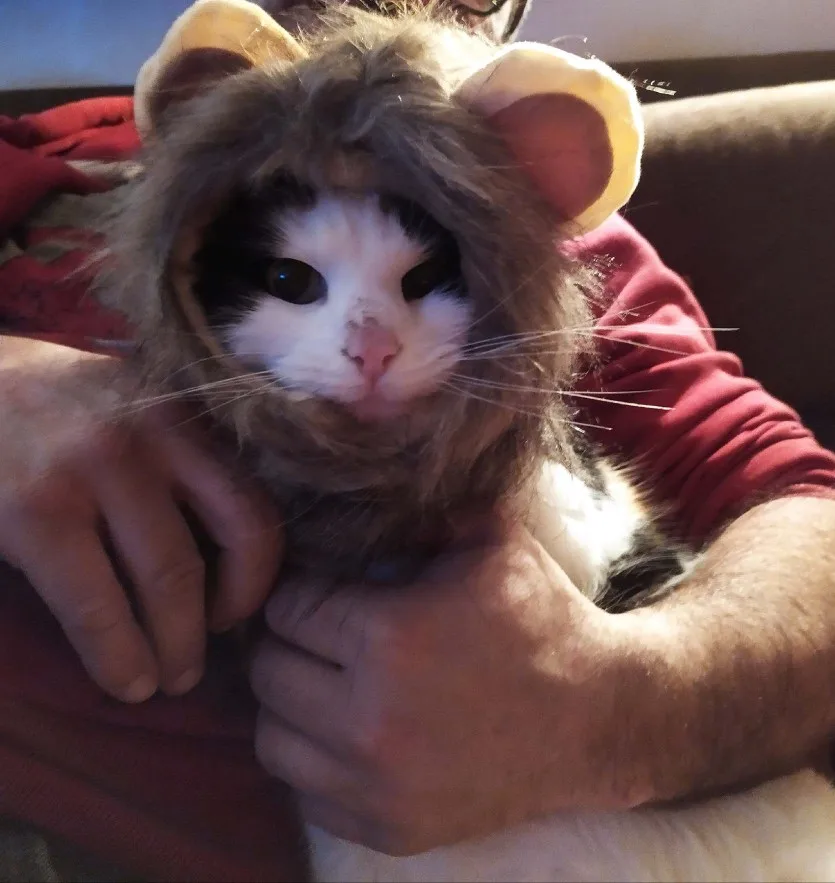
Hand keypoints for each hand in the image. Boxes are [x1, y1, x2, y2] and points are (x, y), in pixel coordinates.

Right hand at [0, 336, 282, 702]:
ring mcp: (94, 468)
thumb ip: (181, 469)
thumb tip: (225, 565)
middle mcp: (153, 434)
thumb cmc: (57, 412)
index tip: (234, 613)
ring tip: (162, 682)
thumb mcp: (134, 416)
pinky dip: (116, 654)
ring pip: (166, 579)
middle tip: (194, 666)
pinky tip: (122, 680)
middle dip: (209, 625)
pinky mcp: (36, 510)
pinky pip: (94, 604)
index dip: (255, 578)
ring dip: (172, 648)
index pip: (252, 508)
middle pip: (217, 546)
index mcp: (185, 417)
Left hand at [250, 515, 657, 854]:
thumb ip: (417, 512)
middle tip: (320, 635)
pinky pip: (307, 793)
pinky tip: (350, 733)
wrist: (597, 719)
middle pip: (269, 672)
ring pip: (273, 739)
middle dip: (289, 644)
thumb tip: (353, 500)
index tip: (323, 592)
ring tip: (326, 684)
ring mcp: (376, 785)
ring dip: (291, 705)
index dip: (303, 592)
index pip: (288, 609)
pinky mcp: (389, 830)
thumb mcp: (488, 537)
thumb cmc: (541, 619)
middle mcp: (368, 718)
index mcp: (388, 637)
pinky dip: (316, 762)